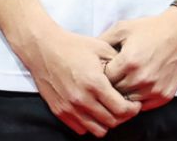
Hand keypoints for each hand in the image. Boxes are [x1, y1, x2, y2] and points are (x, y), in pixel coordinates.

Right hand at [16, 24, 139, 135]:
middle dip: (122, 116)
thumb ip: (118, 64)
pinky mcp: (59, 111)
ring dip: (106, 122)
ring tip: (107, 110)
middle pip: (112, 122)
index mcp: (94, 83)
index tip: (134, 104)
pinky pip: (81, 129)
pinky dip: (89, 124)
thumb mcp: (100, 48)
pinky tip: (92, 111)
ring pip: (97, 130)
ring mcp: (69, 107)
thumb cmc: (72, 46)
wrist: (42, 47)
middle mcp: (82, 98)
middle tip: (123, 107)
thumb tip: (131, 78)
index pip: (121, 109)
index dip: (132, 109)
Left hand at [101, 11, 176, 111]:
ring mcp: (154, 89)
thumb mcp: (122, 28)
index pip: (104, 79)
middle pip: (114, 93)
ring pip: (128, 102)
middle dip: (108, 86)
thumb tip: (88, 55)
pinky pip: (143, 106)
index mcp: (128, 61)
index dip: (99, 75)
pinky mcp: (164, 96)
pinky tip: (134, 87)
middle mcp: (141, 78)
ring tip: (121, 83)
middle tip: (108, 78)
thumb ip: (103, 42)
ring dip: (122, 94)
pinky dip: (136, 99)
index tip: (99, 70)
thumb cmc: (151, 29)